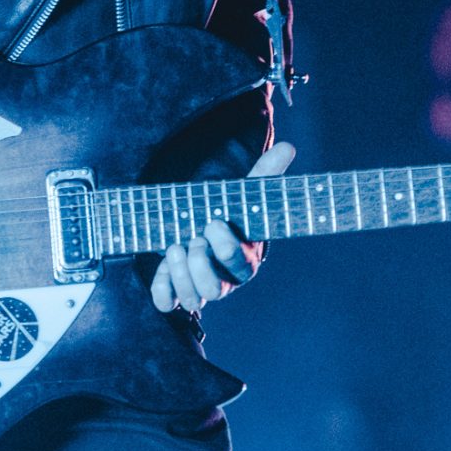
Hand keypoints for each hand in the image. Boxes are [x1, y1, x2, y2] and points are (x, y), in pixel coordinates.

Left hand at [150, 142, 294, 314]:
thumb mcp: (244, 195)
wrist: (201, 228)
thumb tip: (288, 147)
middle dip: (200, 265)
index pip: (241, 265)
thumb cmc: (228, 214)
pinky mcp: (176, 292)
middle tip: (194, 240)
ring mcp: (199, 289)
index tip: (214, 222)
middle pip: (215, 290)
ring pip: (193, 299)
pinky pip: (168, 303)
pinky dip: (162, 290)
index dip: (226, 248)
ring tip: (175, 246)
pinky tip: (162, 266)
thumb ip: (264, 174)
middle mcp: (224, 280)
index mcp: (244, 259)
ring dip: (180, 274)